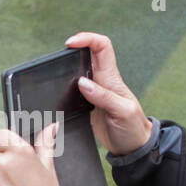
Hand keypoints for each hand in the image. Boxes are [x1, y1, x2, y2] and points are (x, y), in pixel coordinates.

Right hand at [65, 32, 152, 155]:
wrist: (132, 147)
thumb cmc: (133, 128)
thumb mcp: (122, 112)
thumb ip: (104, 97)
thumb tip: (82, 83)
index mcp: (111, 78)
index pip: (102, 47)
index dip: (87, 39)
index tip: (71, 43)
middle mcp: (101, 82)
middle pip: (88, 53)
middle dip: (73, 49)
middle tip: (58, 57)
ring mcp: (93, 93)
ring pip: (78, 70)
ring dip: (66, 67)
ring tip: (52, 72)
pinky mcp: (86, 105)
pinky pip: (73, 90)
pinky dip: (64, 87)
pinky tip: (56, 92)